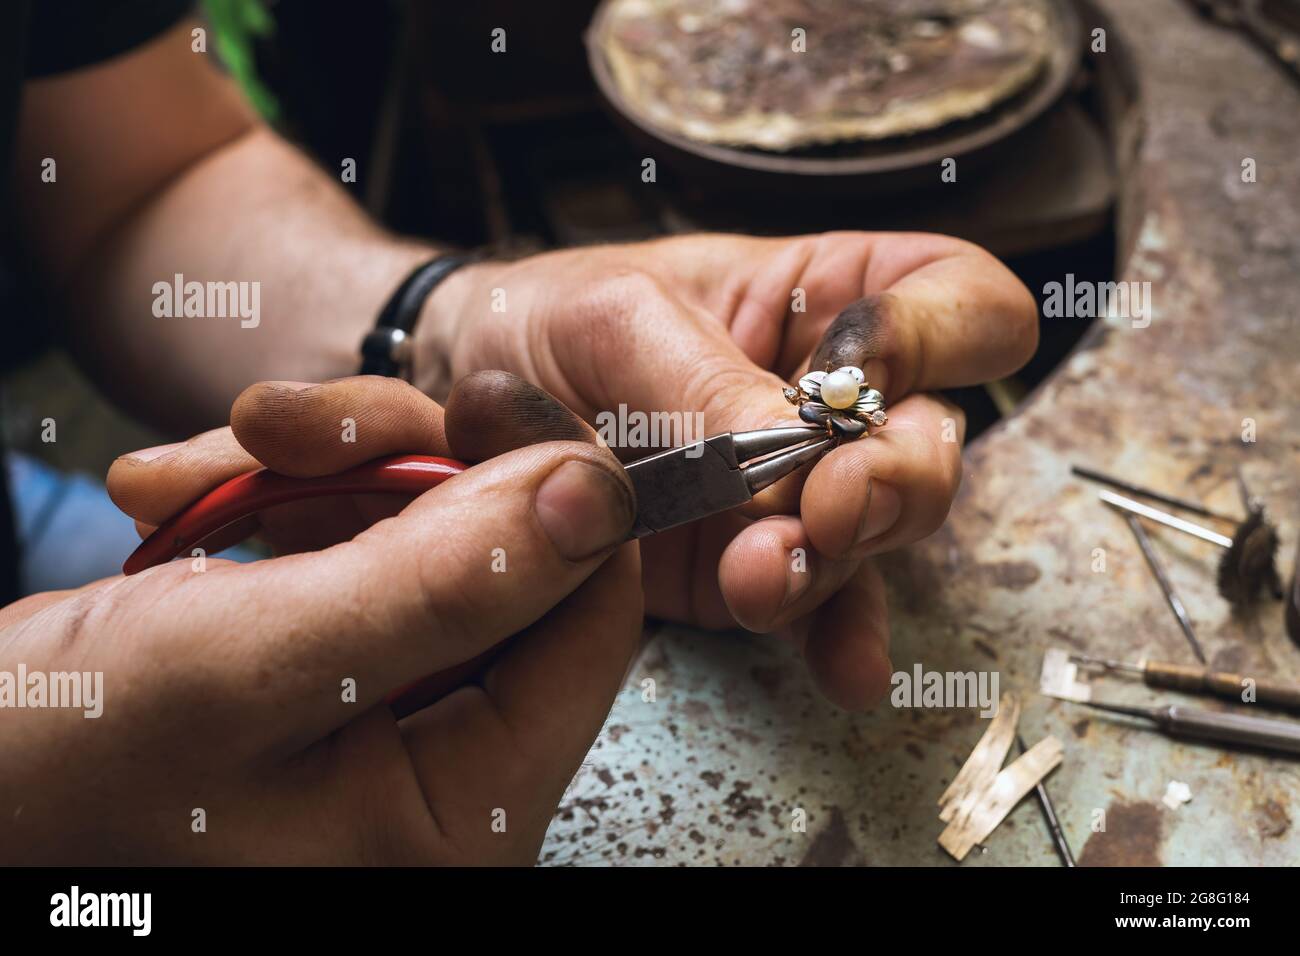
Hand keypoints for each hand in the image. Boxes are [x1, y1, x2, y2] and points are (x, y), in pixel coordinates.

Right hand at [0, 374, 640, 863]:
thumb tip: (600, 497)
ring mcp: (393, 723)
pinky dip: (286, 498)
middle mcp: (447, 777)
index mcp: (461, 813)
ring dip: (332, 470)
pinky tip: (202, 493)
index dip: (555, 493)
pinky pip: (362, 547)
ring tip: (220, 462)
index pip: (590, 623)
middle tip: (298, 425)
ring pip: (435, 538)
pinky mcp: (337, 672)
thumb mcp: (247, 665)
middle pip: (513, 566)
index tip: (483, 405)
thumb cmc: (48, 773)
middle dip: (410, 467)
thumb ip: (442, 585)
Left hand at [422, 232, 1037, 707]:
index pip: (959, 302)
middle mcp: (834, 399)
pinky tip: (839, 670)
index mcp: (827, 295)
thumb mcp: (612, 318)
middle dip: (895, 477)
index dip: (937, 338)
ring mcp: (800, 490)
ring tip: (759, 575)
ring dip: (834, 561)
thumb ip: (705, 381)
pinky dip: (832, 637)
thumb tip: (792, 469)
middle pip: (934, 438)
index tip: (853, 373)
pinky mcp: (753, 562)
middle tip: (827, 503)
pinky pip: (821, 607)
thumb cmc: (546, 320)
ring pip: (879, 534)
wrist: (463, 407)